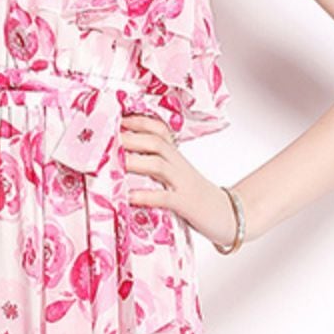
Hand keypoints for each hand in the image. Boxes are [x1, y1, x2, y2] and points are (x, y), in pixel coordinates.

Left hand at [120, 114, 240, 245]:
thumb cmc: (197, 196)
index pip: (158, 130)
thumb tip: (124, 160)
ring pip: (158, 165)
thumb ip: (157, 166)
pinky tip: (129, 197)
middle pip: (155, 142)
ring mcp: (183, 183)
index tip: (116, 118)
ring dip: (134, 161)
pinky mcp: (185, 204)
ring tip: (112, 162)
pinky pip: (164, 197)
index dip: (138, 122)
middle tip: (105, 137)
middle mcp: (179, 165)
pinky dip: (146, 196)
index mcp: (177, 156)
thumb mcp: (178, 175)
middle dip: (130, 137)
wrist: (228, 214)